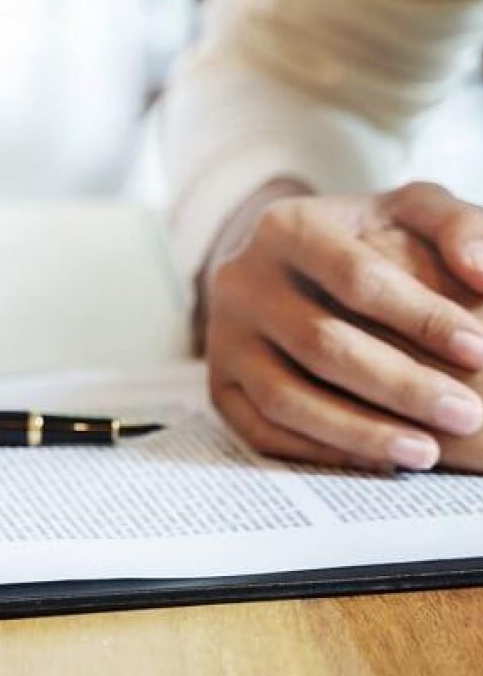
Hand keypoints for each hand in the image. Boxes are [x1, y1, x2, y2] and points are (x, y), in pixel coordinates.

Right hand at [204, 181, 482, 470]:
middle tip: (467, 415)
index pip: (356, 277)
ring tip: (427, 454)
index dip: (421, 317)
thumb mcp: (411, 213)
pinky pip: (261, 431)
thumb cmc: (367, 242)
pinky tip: (378, 461)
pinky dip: (319, 451)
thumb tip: (480, 273)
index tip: (481, 350)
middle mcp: (240, 282)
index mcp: (285, 227)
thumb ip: (458, 226)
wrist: (286, 266)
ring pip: (285, 396)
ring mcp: (223, 338)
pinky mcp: (219, 385)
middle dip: (400, 385)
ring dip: (359, 432)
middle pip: (320, 343)